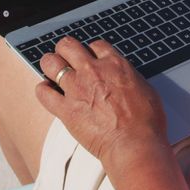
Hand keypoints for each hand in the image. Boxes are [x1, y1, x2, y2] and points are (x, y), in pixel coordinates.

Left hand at [35, 36, 170, 174]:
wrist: (135, 144)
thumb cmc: (146, 123)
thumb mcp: (145, 89)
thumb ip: (129, 79)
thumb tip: (125, 79)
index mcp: (115, 65)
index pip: (95, 45)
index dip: (91, 51)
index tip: (90, 58)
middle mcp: (93, 71)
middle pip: (68, 46)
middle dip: (65, 50)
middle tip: (66, 58)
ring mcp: (77, 88)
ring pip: (50, 63)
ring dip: (50, 65)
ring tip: (51, 71)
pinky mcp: (65, 109)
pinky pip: (43, 93)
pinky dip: (43, 91)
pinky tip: (46, 92)